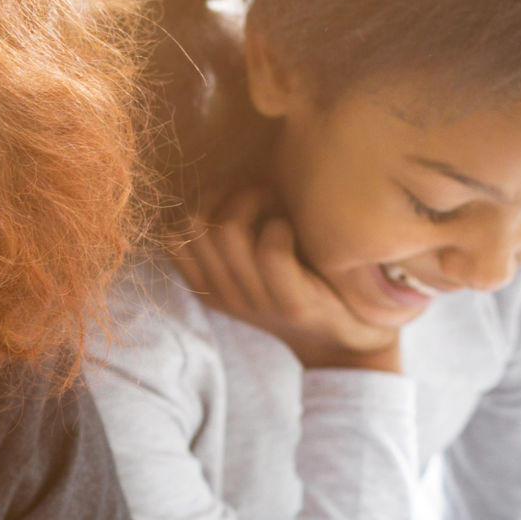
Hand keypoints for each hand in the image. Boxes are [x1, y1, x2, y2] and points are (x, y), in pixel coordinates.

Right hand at [173, 188, 400, 371]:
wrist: (348, 343)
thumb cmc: (302, 287)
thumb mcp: (253, 270)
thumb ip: (231, 238)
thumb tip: (226, 176)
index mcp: (209, 285)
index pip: (172, 235)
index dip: (201, 201)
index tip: (235, 194)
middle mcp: (224, 294)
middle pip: (195, 224)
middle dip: (227, 193)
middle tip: (262, 192)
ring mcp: (256, 301)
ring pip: (228, 231)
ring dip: (255, 202)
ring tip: (279, 204)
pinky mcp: (293, 304)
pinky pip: (270, 251)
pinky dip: (281, 228)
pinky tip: (294, 230)